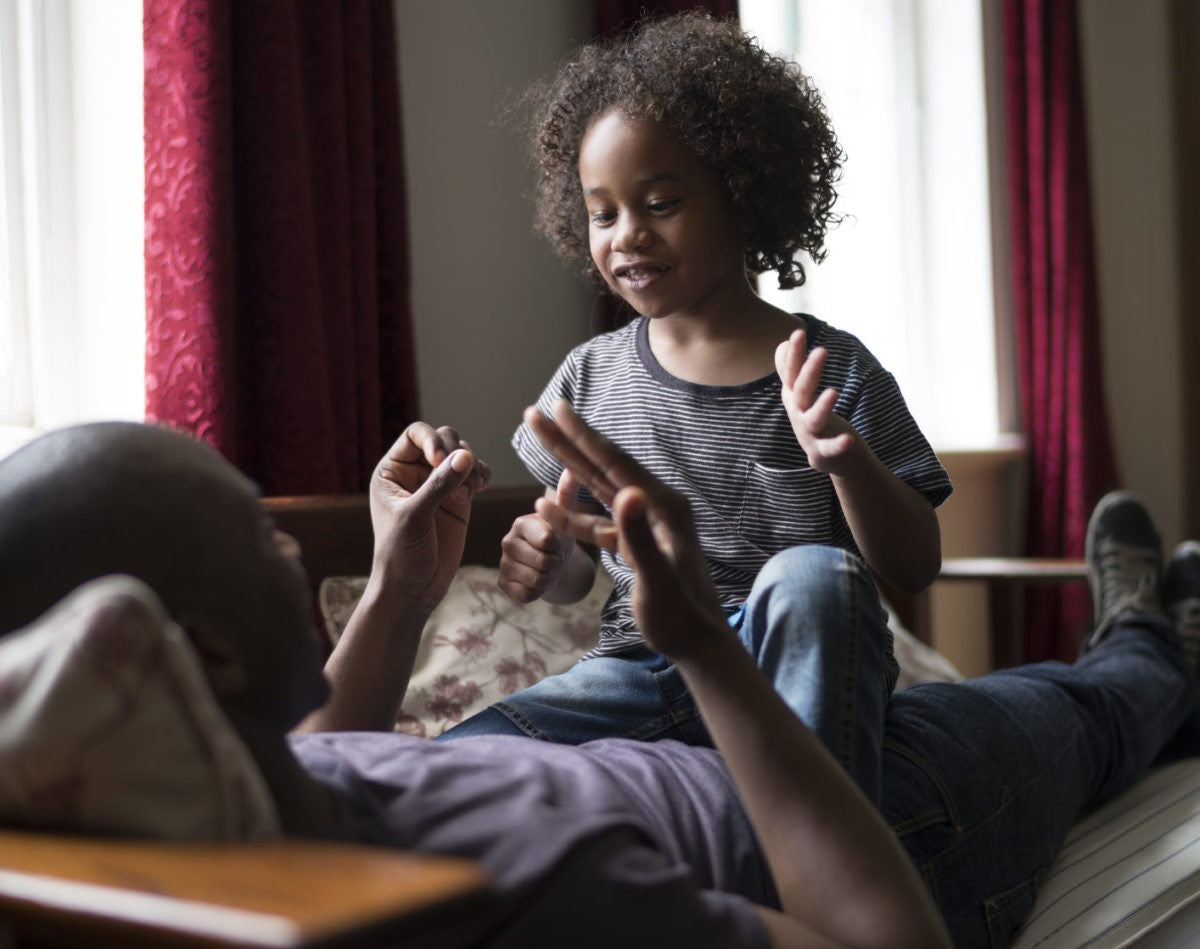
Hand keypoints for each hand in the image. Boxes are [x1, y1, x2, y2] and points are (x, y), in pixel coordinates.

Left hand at [369, 422, 490, 614]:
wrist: (413, 590)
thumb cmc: (401, 555)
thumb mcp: (415, 517)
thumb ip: (439, 485)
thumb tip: (466, 455)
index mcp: (392, 471)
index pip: (415, 434)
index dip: (432, 441)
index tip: (440, 462)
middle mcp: (415, 472)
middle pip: (443, 439)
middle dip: (456, 454)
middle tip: (460, 485)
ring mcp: (438, 485)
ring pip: (462, 454)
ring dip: (471, 467)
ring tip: (470, 493)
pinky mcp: (459, 499)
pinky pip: (475, 474)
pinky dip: (481, 476)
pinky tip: (479, 489)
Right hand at [497, 468, 580, 602]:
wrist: (552, 563)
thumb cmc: (559, 536)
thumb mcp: (565, 517)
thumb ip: (567, 494)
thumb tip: (572, 467)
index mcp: (521, 523)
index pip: (547, 541)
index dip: (559, 546)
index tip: (557, 541)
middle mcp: (506, 542)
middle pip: (544, 563)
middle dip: (555, 564)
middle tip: (553, 557)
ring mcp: (502, 564)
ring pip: (537, 580)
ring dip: (549, 578)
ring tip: (546, 568)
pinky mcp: (503, 584)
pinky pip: (528, 595)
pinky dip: (538, 592)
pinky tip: (536, 581)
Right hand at [527, 401, 724, 659]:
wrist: (698, 645)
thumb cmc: (680, 615)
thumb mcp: (656, 577)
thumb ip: (639, 536)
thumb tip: (626, 493)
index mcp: (662, 505)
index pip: (615, 462)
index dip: (583, 435)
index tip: (557, 407)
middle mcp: (655, 506)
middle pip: (604, 466)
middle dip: (569, 440)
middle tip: (537, 413)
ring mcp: (646, 524)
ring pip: (599, 489)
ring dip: (569, 468)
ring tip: (542, 446)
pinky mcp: (637, 543)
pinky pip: (599, 521)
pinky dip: (573, 513)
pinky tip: (548, 505)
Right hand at [775, 329, 861, 474]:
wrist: (827, 458)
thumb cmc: (815, 420)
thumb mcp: (801, 394)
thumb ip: (791, 370)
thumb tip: (783, 344)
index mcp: (794, 397)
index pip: (791, 372)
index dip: (794, 354)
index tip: (799, 332)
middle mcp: (797, 413)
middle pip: (801, 390)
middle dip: (809, 371)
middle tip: (822, 351)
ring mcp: (809, 433)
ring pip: (813, 418)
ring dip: (822, 406)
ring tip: (833, 392)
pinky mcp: (822, 452)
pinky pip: (829, 448)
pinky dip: (837, 444)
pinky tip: (848, 439)